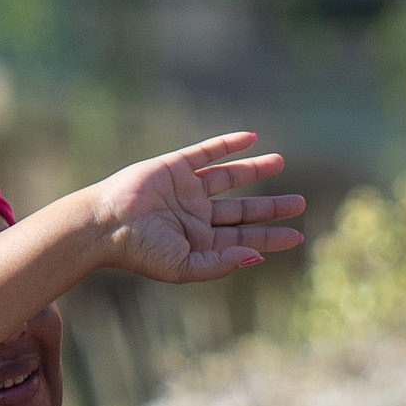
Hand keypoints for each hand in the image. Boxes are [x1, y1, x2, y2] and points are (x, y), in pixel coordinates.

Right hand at [93, 132, 305, 283]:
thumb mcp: (185, 266)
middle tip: (299, 203)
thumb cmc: (141, 251)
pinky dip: (228, 144)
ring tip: (280, 162)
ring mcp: (186, 189)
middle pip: (243, 210)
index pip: (245, 238)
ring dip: (254, 169)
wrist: (105, 225)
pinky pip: (206, 152)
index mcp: (201, 241)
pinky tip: (251, 138)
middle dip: (271, 207)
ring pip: (229, 177)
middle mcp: (197, 215)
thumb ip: (221, 263)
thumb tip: (257, 257)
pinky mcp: (174, 167)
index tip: (299, 235)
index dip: (271, 237)